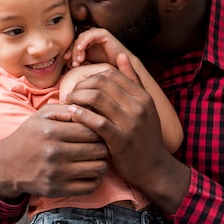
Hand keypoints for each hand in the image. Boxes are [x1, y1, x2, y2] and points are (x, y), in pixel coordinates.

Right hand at [0, 104, 109, 200]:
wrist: (6, 166)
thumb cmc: (30, 136)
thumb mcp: (42, 115)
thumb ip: (66, 107)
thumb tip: (90, 105)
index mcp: (51, 131)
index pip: (92, 129)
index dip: (99, 129)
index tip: (98, 130)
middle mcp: (54, 153)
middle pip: (99, 149)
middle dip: (103, 145)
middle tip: (100, 144)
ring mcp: (56, 173)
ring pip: (99, 168)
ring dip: (102, 162)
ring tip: (95, 157)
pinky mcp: (58, 190)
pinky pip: (91, 186)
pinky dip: (95, 179)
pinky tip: (89, 171)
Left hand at [64, 27, 133, 68]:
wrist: (122, 69)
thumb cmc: (107, 69)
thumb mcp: (89, 66)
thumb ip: (79, 63)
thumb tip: (66, 64)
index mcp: (87, 46)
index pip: (73, 47)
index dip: (69, 55)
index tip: (67, 65)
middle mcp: (91, 39)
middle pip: (75, 42)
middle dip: (72, 53)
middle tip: (73, 64)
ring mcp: (97, 35)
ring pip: (80, 39)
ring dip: (77, 50)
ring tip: (78, 61)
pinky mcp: (102, 33)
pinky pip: (89, 35)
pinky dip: (83, 42)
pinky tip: (80, 50)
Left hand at [65, 54, 190, 212]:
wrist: (154, 168)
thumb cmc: (145, 137)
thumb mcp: (145, 106)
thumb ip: (133, 81)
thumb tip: (121, 55)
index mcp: (143, 96)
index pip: (111, 74)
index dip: (91, 77)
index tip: (81, 87)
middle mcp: (138, 106)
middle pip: (101, 83)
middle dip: (80, 86)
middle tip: (70, 95)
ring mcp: (130, 122)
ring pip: (95, 98)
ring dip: (76, 99)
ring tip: (68, 105)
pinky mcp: (120, 140)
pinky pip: (94, 121)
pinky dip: (79, 116)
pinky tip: (71, 117)